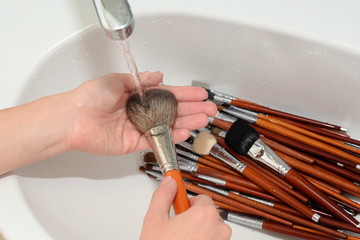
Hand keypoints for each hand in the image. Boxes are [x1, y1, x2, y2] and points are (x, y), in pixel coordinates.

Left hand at [66, 71, 216, 154]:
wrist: (73, 118)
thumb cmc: (90, 97)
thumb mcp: (117, 80)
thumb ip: (140, 80)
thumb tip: (158, 75)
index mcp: (137, 95)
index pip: (167, 94)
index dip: (184, 94)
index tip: (199, 94)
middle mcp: (140, 112)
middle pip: (172, 111)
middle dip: (192, 109)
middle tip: (208, 109)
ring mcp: (139, 128)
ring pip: (168, 126)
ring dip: (187, 123)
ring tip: (203, 120)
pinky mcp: (133, 143)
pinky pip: (157, 140)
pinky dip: (171, 137)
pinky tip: (185, 132)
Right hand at [140, 176, 231, 239]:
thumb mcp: (155, 220)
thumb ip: (163, 196)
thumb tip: (169, 183)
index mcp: (205, 215)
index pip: (201, 197)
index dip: (186, 202)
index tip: (179, 203)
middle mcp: (219, 229)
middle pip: (207, 213)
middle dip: (192, 217)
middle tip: (176, 227)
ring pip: (210, 230)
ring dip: (198, 232)